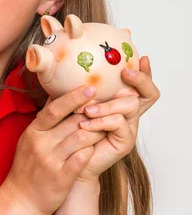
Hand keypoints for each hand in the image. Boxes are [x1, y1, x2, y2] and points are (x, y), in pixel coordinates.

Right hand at [0, 85, 105, 214]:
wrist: (20, 198)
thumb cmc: (27, 167)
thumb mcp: (29, 139)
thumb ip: (44, 120)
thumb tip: (55, 95)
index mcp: (33, 131)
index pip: (54, 109)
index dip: (73, 97)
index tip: (90, 87)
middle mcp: (41, 144)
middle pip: (72, 122)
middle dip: (93, 113)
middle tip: (109, 104)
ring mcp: (51, 160)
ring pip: (81, 139)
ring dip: (97, 131)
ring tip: (107, 126)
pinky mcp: (61, 177)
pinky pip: (82, 159)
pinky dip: (92, 151)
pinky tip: (99, 148)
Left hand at [78, 56, 159, 181]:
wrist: (68, 157)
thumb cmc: (69, 129)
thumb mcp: (72, 103)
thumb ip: (76, 88)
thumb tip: (65, 65)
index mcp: (118, 100)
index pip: (139, 84)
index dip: (145, 72)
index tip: (141, 58)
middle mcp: (127, 112)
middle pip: (148, 93)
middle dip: (139, 80)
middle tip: (124, 73)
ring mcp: (128, 126)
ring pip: (130, 104)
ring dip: (107, 104)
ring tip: (87, 110)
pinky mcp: (125, 140)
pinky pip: (118, 123)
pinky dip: (100, 121)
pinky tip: (84, 124)